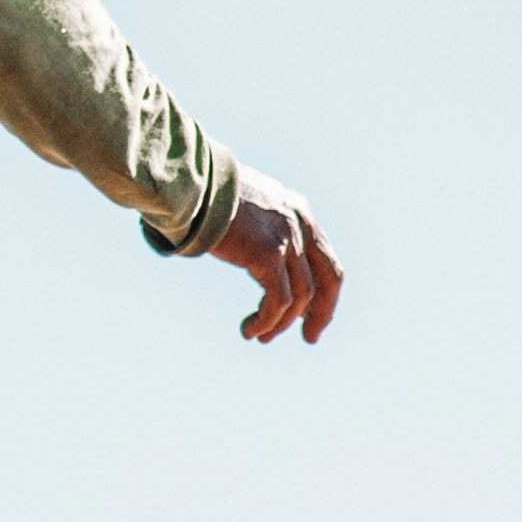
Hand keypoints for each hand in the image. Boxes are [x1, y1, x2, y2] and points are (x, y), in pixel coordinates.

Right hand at [208, 196, 343, 344]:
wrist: (192, 185)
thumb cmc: (207, 194)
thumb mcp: (249, 206)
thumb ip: (263, 228)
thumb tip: (257, 257)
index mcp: (298, 211)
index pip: (326, 259)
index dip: (324, 291)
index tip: (310, 314)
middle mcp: (300, 223)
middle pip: (328, 279)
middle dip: (321, 313)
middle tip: (309, 337)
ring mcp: (287, 238)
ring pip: (299, 297)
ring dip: (280, 323)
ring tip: (260, 337)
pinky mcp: (268, 254)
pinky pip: (277, 301)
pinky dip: (267, 321)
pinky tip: (250, 329)